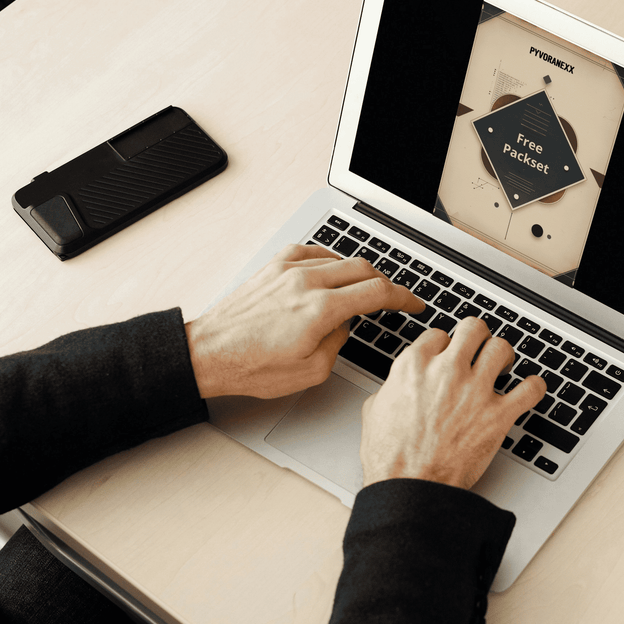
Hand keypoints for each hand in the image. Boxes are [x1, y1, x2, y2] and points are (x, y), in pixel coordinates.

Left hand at [187, 245, 423, 398]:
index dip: (403, 297)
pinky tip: (333, 272)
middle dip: (386, 284)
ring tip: (364, 290)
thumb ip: (339, 343)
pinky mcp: (274, 266)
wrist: (209, 352)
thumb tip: (345, 325)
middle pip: (364, 269)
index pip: (377, 292)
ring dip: (359, 273)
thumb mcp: (311, 371)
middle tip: (394, 299)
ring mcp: (288, 269)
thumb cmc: (251, 366)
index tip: (413, 303)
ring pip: (340, 259)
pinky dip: (331, 261)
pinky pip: (314, 252)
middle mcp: (306, 282)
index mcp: (320, 310)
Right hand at [360, 317, 545, 489]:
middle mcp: (447, 371)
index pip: (439, 335)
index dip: (445, 345)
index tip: (449, 354)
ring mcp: (475, 391)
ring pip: (501, 348)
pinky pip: (530, 389)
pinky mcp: (498, 415)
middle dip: (477, 336)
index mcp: (415, 366)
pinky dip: (534, 387)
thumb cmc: (391, 457)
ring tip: (503, 365)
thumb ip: (391, 387)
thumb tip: (398, 385)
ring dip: (504, 355)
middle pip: (473, 328)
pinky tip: (530, 389)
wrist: (409, 488)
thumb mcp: (375, 410)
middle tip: (479, 349)